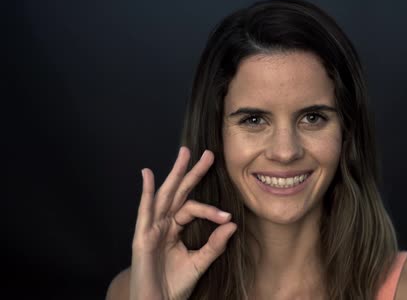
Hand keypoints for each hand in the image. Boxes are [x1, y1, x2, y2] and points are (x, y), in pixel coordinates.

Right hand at [129, 147, 236, 299]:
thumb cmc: (175, 285)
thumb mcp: (200, 262)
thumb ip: (215, 244)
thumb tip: (233, 224)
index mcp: (175, 229)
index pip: (194, 208)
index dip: (212, 210)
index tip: (228, 217)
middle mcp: (163, 224)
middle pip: (180, 192)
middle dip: (193, 172)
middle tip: (208, 153)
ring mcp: (151, 228)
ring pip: (165, 196)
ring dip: (175, 174)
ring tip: (185, 154)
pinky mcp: (142, 237)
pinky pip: (144, 212)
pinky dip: (147, 192)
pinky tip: (148, 175)